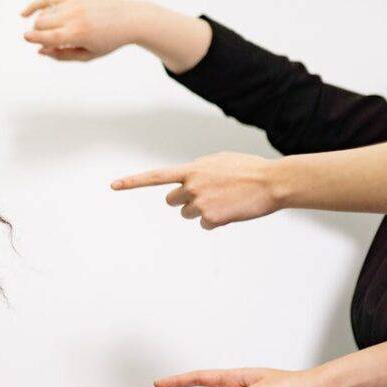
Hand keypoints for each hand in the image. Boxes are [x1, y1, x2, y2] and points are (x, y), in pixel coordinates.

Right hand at [21, 0, 150, 61]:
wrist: (130, 18)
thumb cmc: (109, 40)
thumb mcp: (87, 56)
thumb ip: (61, 56)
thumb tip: (40, 50)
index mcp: (77, 34)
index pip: (46, 36)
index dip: (33, 38)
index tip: (26, 39)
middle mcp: (73, 16)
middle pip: (41, 23)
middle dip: (40, 33)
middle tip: (51, 41)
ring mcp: (74, 3)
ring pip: (44, 14)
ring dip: (42, 24)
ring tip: (55, 31)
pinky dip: (35, 5)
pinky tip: (24, 13)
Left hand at [111, 152, 285, 229]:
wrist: (272, 182)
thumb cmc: (249, 169)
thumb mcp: (220, 161)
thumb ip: (199, 169)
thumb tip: (188, 181)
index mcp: (192, 169)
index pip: (155, 176)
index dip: (132, 182)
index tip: (113, 186)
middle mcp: (191, 185)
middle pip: (172, 201)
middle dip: (185, 200)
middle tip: (208, 195)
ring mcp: (199, 202)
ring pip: (188, 214)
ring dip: (202, 211)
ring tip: (225, 200)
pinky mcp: (210, 219)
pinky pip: (204, 225)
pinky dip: (215, 221)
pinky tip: (231, 211)